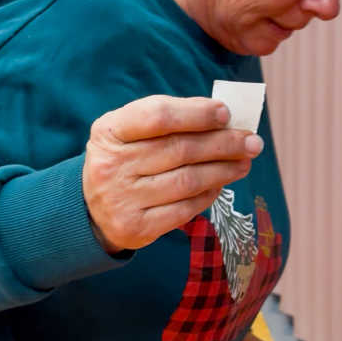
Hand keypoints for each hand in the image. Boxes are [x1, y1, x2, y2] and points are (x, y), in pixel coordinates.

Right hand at [82, 96, 262, 253]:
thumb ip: (172, 117)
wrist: (89, 207)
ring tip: (245, 162)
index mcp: (110, 131)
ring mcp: (122, 199)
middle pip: (180, 149)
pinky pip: (183, 209)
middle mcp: (112, 165)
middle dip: (224, 143)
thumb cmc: (125, 156)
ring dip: (223, 170)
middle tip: (253, 141)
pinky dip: (208, 195)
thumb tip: (222, 115)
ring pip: (187, 181)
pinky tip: (222, 184)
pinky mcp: (135, 227)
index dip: (196, 113)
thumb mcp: (132, 128)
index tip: (225, 113)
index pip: (158, 116)